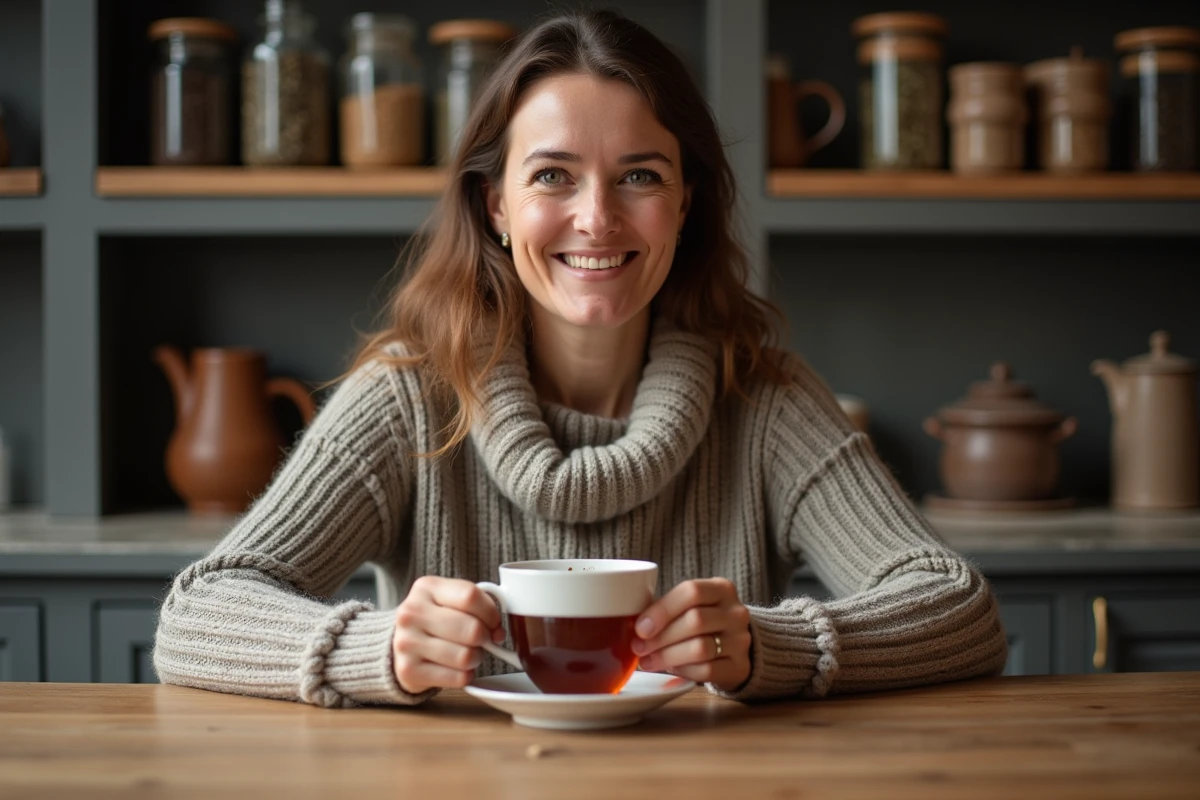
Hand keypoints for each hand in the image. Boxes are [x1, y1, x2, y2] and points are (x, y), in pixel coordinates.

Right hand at [392, 576, 503, 693]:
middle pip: (471, 629)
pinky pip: (457, 678)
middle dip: (485, 639)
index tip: (495, 624)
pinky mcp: (409, 670)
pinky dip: (465, 676)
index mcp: (427, 588)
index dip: (491, 613)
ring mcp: (407, 642)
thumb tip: (498, 631)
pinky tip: (456, 668)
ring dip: (476, 658)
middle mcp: (412, 612)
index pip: (470, 596)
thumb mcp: (450, 599)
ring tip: (468, 654)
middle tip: (482, 641)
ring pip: (465, 656)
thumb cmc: (435, 620)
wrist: (399, 644)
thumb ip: (477, 604)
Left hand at [631, 577, 751, 691]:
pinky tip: (670, 669)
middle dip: (661, 636)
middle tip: (638, 647)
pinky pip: (707, 671)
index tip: (640, 628)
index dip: (662, 610)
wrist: (735, 646)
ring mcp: (741, 641)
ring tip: (648, 661)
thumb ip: (666, 608)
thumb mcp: (690, 606)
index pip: (691, 591)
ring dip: (668, 656)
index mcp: (721, 589)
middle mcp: (736, 612)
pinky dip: (683, 670)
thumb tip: (633, 624)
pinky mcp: (740, 667)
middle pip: (695, 620)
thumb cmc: (702, 622)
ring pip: (700, 648)